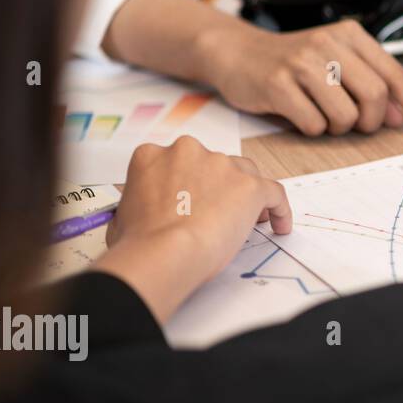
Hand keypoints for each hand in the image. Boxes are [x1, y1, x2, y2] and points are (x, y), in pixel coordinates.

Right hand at [96, 137, 291, 321]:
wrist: (164, 252)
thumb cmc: (138, 242)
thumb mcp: (123, 213)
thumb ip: (140, 202)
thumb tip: (142, 215)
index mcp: (153, 154)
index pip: (179, 162)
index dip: (191, 182)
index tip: (195, 201)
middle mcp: (188, 151)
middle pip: (214, 164)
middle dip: (220, 186)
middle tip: (223, 213)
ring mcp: (222, 165)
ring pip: (245, 173)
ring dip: (248, 193)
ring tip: (253, 220)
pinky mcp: (250, 186)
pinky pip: (274, 192)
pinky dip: (279, 208)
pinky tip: (280, 225)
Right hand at [195, 17, 402, 136]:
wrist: (236, 52)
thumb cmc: (294, 62)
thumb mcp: (337, 63)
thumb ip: (372, 84)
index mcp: (351, 35)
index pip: (396, 76)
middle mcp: (329, 43)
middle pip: (376, 97)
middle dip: (371, 122)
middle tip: (356, 124)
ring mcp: (302, 62)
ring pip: (346, 116)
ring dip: (339, 128)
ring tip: (322, 114)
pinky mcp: (277, 84)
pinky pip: (314, 125)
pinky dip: (312, 130)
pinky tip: (299, 114)